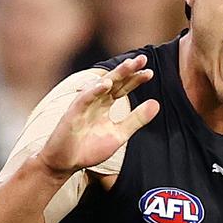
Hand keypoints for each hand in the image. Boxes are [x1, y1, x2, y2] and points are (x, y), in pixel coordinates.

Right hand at [36, 55, 159, 175]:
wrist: (66, 164)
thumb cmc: (89, 149)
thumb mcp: (119, 135)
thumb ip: (136, 120)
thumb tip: (156, 103)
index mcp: (105, 105)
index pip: (122, 88)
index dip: (135, 80)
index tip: (150, 72)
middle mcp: (94, 101)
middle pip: (113, 82)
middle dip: (127, 70)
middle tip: (143, 58)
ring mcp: (83, 106)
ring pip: (100, 86)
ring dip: (114, 75)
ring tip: (129, 65)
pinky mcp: (72, 114)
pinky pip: (84, 99)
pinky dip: (94, 91)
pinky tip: (107, 84)